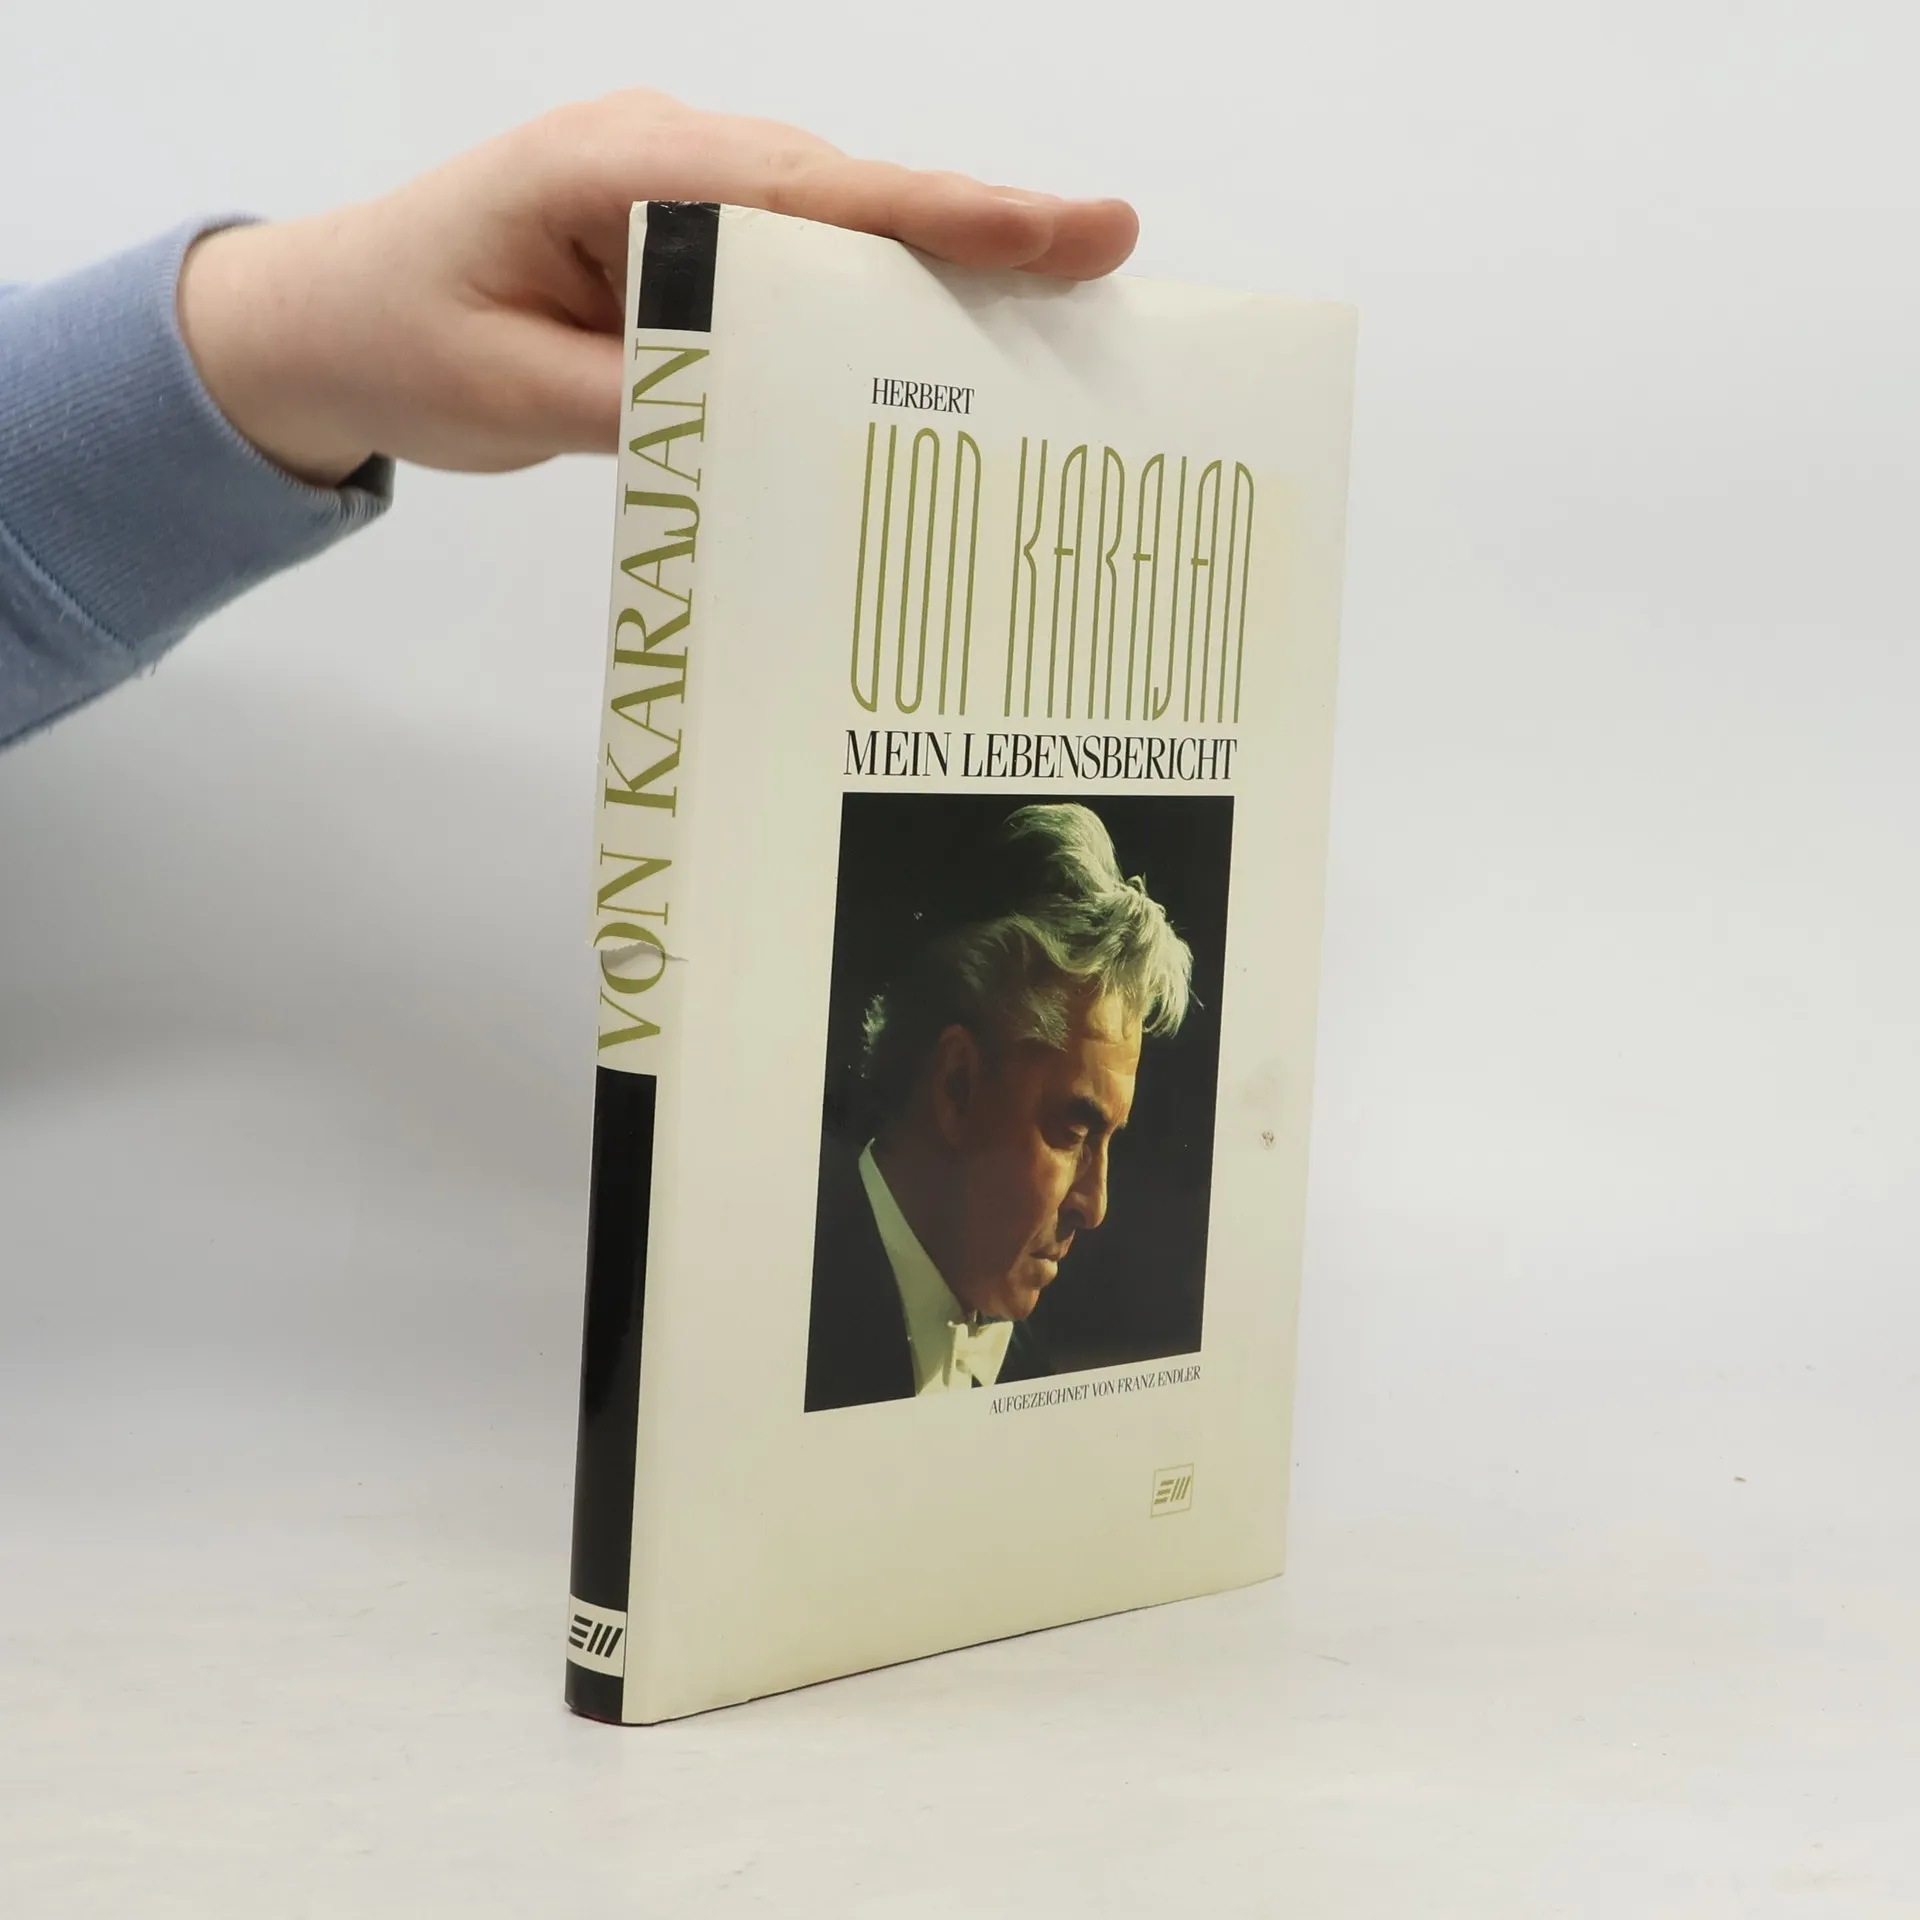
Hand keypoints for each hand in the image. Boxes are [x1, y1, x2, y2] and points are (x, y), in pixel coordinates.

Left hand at [175, 90, 1138, 487]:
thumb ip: (645, 402)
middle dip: (976, 237)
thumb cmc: (398, 340)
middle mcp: (664, 156)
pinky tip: (919, 356)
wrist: (319, 320)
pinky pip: (789, 263)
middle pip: (848, 197)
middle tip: (1101, 277)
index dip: (953, 216)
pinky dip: (858, 304)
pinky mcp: (675, 240)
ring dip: (925, 277)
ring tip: (1040, 329)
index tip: (1077, 231)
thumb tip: (778, 419)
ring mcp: (674, 191)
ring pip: (829, 230)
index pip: (813, 195)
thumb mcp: (509, 395)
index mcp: (620, 169)